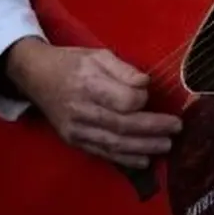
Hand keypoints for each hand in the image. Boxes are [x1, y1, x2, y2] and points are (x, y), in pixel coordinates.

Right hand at [4, 39, 181, 168]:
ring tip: (166, 146)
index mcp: (88, 82)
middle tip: (176, 129)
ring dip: (143, 147)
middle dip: (152, 129)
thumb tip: (145, 84)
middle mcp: (82, 110)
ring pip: (114, 144)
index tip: (152, 96)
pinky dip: (125, 159)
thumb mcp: (98, 54)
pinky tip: (143, 160)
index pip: (122, 101)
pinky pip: (103, 153)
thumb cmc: (72, 61)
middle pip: (122, 126)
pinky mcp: (75, 141)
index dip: (141, 101)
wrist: (37, 77)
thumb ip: (123, 69)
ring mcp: (77, 130)